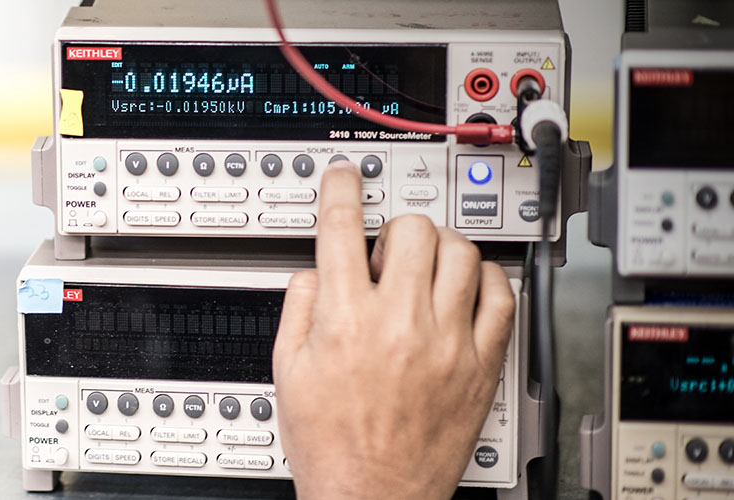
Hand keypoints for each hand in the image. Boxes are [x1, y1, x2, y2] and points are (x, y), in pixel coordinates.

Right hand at [273, 161, 515, 499]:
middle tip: (387, 252)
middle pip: (412, 230)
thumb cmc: (331, 443)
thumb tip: (317, 270)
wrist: (371, 495)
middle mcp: (400, 322)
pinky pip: (501, 297)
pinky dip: (487, 279)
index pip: (343, 227)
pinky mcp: (480, 364)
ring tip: (426, 269)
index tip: (345, 178)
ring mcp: (447, 341)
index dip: (342, 189)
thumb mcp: (287, 370)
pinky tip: (467, 288)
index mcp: (346, 319)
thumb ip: (299, 307)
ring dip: (440, 248)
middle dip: (395, 229)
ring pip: (461, 253)